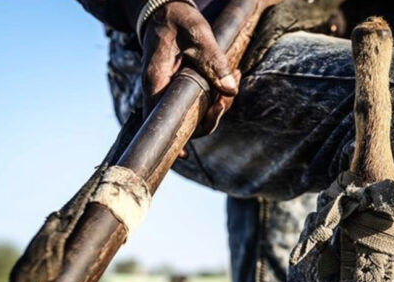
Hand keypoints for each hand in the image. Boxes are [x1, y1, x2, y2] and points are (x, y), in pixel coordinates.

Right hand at [141, 1, 238, 138]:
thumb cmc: (177, 19)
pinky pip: (199, 101)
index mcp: (156, 79)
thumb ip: (213, 61)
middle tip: (227, 98)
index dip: (172, 139)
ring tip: (237, 76)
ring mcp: (170, 90)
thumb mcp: (197, 33)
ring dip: (219, 104)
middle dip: (211, 117)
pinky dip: (218, 94)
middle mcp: (159, 89)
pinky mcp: (181, 87)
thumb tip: (231, 91)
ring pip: (195, 113)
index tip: (185, 155)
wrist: (166, 9)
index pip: (158, 118)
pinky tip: (234, 77)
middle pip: (183, 121)